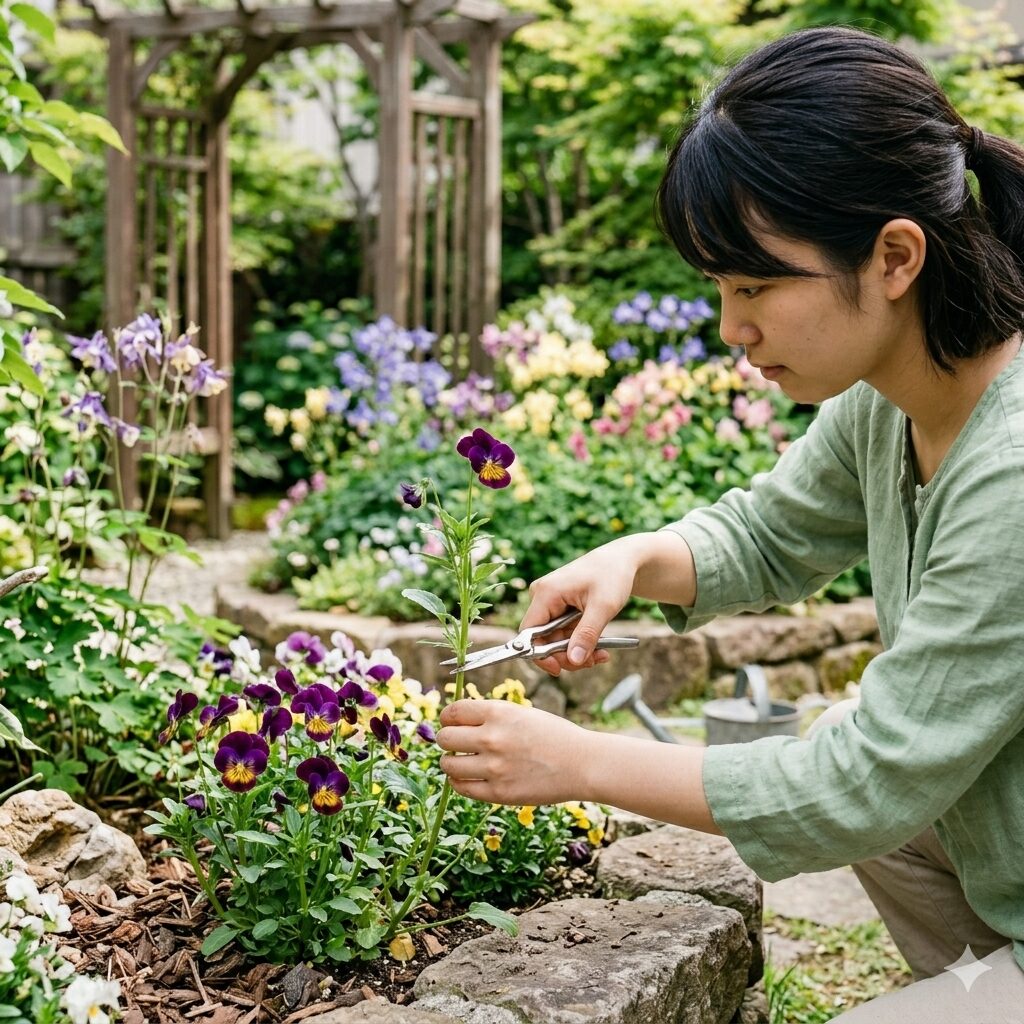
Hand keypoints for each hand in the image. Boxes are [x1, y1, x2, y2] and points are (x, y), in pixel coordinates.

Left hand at [436, 699, 592, 805]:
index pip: (453, 712)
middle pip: (445, 738)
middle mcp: (492, 738)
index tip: (451, 722)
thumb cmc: (554, 735)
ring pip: (448, 765)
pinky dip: (459, 782)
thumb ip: (491, 716)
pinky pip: (461, 787)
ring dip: (451, 762)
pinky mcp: (498, 793)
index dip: (448, 717)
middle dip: (448, 740)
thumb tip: (457, 720)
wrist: (582, 764)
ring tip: (462, 762)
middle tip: (457, 744)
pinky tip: (468, 777)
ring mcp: (494, 767)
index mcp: (499, 712)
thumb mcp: (521, 713)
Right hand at [522, 535, 646, 675]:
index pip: (529, 633)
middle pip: (543, 639)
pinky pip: (563, 632)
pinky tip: (598, 647)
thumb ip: (586, 635)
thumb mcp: (603, 607)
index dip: (539, 655)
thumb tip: (573, 661)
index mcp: (546, 593)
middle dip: (566, 655)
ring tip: (601, 655)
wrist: (621, 560)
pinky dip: (579, 642)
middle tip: (591, 662)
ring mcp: (550, 601)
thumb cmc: (612, 575)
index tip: (559, 669)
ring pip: (555, 639)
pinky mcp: (559, 605)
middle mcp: (542, 596)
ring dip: (576, 651)